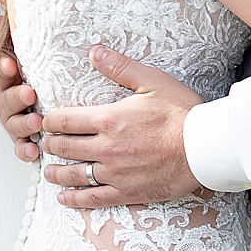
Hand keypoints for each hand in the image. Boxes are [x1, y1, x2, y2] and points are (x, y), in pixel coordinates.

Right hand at [0, 35, 41, 162]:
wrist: (47, 99)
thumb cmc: (36, 70)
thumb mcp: (23, 51)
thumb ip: (10, 35)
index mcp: (6, 78)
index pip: (0, 70)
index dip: (2, 68)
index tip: (9, 64)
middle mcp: (6, 101)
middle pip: (6, 100)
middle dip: (16, 97)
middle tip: (29, 93)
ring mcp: (14, 122)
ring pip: (14, 125)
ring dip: (23, 124)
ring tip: (36, 122)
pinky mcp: (24, 140)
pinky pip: (22, 148)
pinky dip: (26, 151)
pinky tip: (33, 151)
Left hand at [38, 46, 204, 207]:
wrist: (206, 148)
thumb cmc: (182, 113)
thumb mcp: (151, 82)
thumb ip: (120, 67)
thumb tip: (94, 52)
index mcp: (108, 119)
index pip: (65, 121)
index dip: (50, 121)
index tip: (47, 122)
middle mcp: (107, 147)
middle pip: (64, 148)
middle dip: (50, 145)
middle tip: (44, 144)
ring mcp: (115, 172)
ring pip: (74, 174)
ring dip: (56, 173)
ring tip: (48, 171)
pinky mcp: (127, 192)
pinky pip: (94, 198)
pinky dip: (75, 199)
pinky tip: (64, 197)